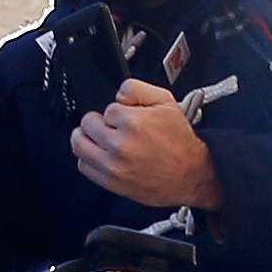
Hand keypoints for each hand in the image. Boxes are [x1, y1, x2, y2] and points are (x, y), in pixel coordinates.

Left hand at [70, 77, 221, 208]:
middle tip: (109, 126)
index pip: (107, 108)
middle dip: (98, 122)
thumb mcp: (166, 101)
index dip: (117, 111)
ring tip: (99, 138)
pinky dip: (90, 159)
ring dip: (86, 138)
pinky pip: (84, 166)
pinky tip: (103, 155)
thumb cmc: (180, 142)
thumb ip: (137, 89)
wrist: (192, 174)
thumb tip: (118, 95)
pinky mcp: (112, 182)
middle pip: (87, 124)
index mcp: (133, 123)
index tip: (126, 118)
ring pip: (79, 145)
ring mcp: (114, 166)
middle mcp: (120, 145)